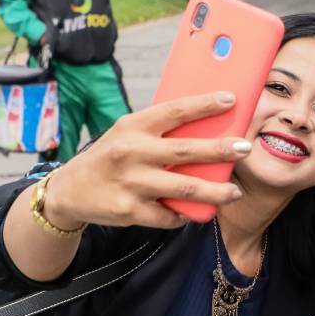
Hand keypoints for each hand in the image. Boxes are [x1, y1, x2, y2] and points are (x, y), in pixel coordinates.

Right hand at [40, 92, 253, 228]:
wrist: (69, 191)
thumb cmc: (110, 157)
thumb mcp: (126, 134)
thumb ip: (158, 132)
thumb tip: (206, 128)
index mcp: (133, 126)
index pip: (175, 110)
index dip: (205, 104)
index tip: (231, 100)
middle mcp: (132, 152)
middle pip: (187, 150)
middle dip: (222, 150)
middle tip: (245, 148)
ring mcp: (131, 183)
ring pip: (186, 188)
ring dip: (216, 192)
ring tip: (234, 192)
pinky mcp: (130, 211)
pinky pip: (169, 215)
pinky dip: (185, 214)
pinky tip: (194, 211)